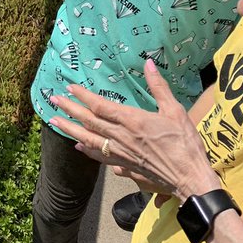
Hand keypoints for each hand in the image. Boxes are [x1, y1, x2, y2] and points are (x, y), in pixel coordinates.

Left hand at [49, 60, 220, 202]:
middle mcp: (121, 138)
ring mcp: (121, 154)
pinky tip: (78, 147)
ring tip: (55, 122)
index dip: (83, 97)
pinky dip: (86, 151)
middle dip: (69, 110)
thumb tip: (148, 63)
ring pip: (89, 141)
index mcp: (133, 121)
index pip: (101, 106)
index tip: (69, 88)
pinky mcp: (126, 167)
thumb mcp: (175, 110)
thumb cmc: (185, 143)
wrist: (190, 178)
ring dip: (71, 130)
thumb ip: (159, 87)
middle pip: (89, 122)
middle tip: (53, 101)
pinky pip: (100, 157)